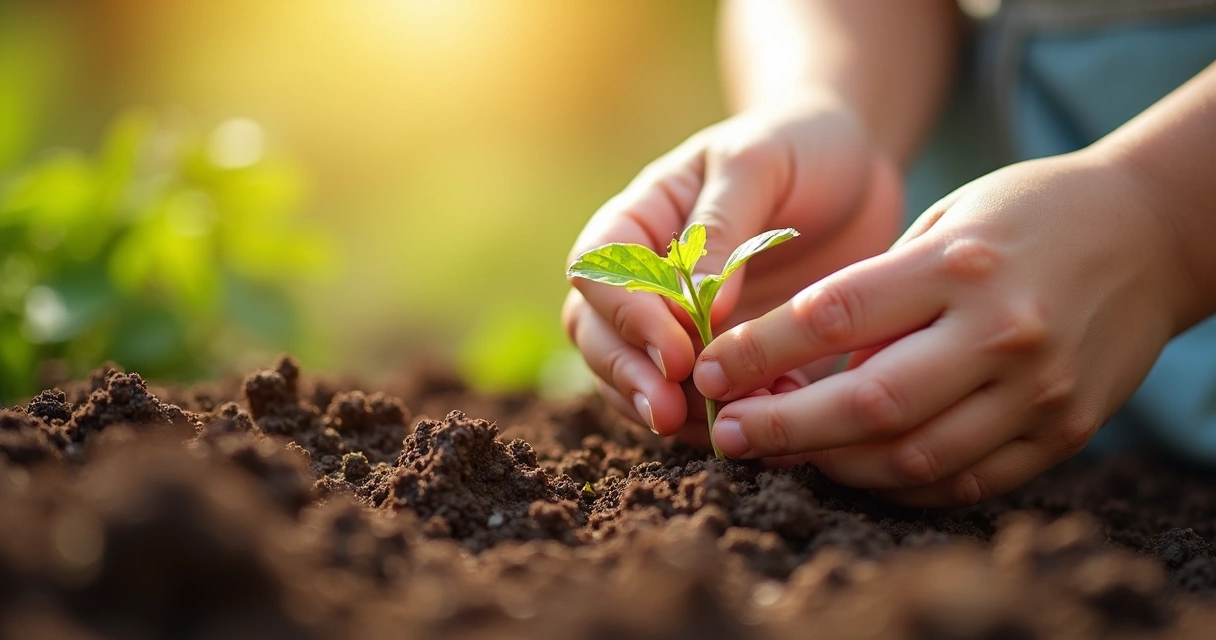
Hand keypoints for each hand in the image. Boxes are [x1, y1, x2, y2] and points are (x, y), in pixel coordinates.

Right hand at [563, 94, 902, 436]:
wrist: (855, 172)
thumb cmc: (800, 146)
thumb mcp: (760, 162)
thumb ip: (721, 226)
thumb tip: (699, 308)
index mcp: (639, 219)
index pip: (597, 272)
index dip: (624, 317)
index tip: (674, 352)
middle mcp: (644, 277)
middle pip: (598, 336)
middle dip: (629, 378)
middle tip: (670, 412)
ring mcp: (678, 323)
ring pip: (638, 378)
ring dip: (672, 411)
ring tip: (728, 426)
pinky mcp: (723, 358)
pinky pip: (702, 402)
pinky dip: (725, 421)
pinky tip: (767, 422)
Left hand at [695, 150, 1186, 505]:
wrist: (1148, 234)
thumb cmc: (1026, 215)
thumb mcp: (945, 222)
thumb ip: (879, 293)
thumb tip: (795, 365)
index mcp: (960, 265)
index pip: (835, 316)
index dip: (759, 350)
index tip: (707, 368)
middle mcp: (1001, 332)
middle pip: (868, 402)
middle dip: (782, 426)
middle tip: (725, 434)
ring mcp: (1038, 390)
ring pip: (914, 455)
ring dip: (834, 465)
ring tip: (782, 453)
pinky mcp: (1062, 432)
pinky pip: (966, 482)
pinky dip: (900, 485)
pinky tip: (856, 471)